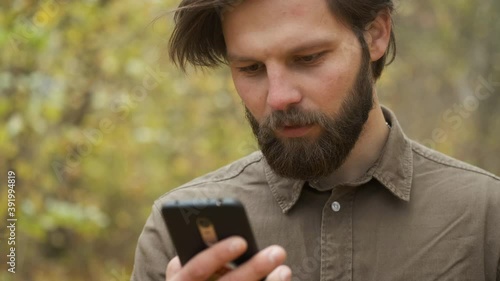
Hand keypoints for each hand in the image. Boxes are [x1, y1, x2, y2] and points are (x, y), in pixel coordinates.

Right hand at [166, 236, 291, 280]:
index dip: (218, 255)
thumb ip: (196, 252)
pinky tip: (281, 278)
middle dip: (254, 268)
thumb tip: (227, 236)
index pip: (198, 269)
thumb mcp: (183, 268)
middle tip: (277, 252)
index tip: (241, 241)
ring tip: (284, 268)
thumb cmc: (190, 277)